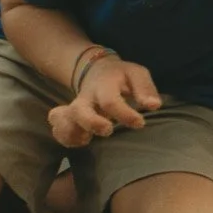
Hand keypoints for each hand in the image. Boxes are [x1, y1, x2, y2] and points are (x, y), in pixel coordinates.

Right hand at [47, 51, 161, 144]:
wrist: (97, 70)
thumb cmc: (121, 76)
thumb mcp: (136, 74)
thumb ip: (145, 88)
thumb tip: (154, 105)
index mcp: (103, 86)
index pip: (110, 101)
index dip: (124, 114)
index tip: (140, 123)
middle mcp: (86, 98)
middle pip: (79, 111)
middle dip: (91, 123)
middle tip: (108, 130)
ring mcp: (75, 109)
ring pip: (62, 121)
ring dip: (72, 133)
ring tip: (88, 139)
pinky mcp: (69, 119)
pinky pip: (59, 130)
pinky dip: (67, 139)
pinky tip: (83, 142)